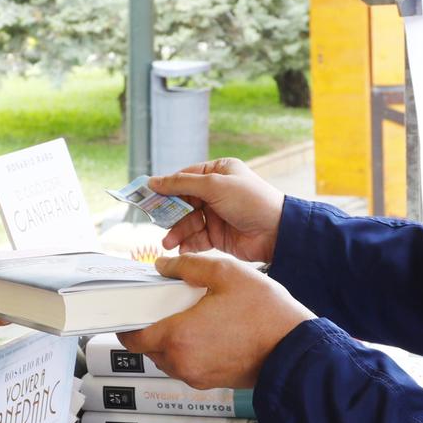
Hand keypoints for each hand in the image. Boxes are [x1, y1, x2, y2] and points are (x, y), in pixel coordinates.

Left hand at [118, 255, 312, 388]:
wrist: (296, 348)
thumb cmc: (266, 313)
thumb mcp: (226, 272)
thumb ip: (188, 266)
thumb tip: (163, 265)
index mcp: (178, 336)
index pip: (133, 337)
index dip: (126, 324)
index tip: (129, 311)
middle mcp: (183, 362)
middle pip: (148, 348)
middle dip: (150, 328)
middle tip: (162, 307)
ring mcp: (197, 376)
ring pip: (167, 359)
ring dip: (169, 340)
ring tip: (187, 316)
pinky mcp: (212, 382)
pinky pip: (187, 366)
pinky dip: (187, 350)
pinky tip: (206, 330)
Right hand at [146, 158, 284, 262]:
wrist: (276, 232)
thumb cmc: (251, 201)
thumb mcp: (214, 185)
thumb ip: (182, 184)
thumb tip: (154, 181)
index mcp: (218, 172)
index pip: (184, 178)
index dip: (166, 188)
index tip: (146, 197)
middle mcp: (216, 192)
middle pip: (183, 202)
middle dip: (170, 214)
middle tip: (155, 223)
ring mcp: (217, 214)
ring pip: (188, 222)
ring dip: (177, 232)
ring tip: (169, 243)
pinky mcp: (218, 235)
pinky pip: (196, 238)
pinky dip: (188, 244)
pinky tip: (182, 250)